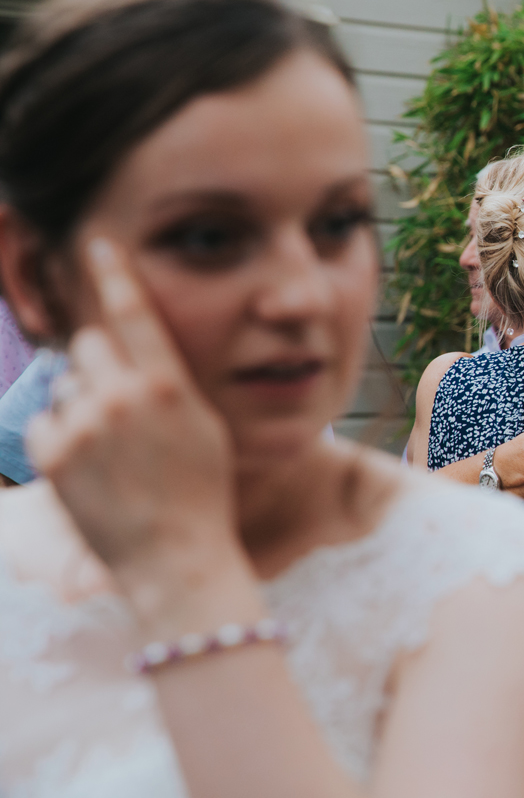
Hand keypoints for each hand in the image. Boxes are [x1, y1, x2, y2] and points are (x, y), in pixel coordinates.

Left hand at [27, 239, 238, 598]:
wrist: (175, 554)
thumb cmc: (202, 491)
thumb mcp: (204, 426)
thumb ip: (166, 384)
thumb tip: (125, 357)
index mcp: (168, 385)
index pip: (134, 313)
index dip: (114, 274)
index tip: (96, 244)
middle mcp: (122, 397)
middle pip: (91, 346)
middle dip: (99, 365)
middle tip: (120, 406)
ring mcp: (84, 426)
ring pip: (67, 386)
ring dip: (80, 405)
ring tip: (110, 449)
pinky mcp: (54, 455)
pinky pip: (46, 421)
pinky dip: (61, 437)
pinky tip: (89, 466)